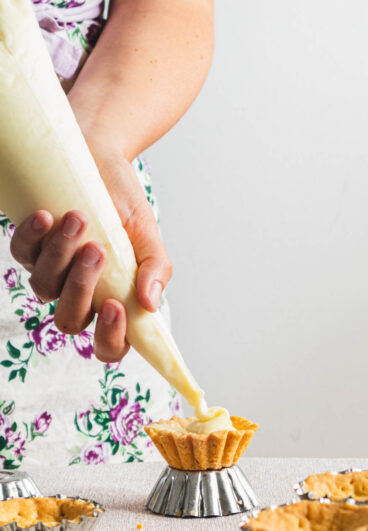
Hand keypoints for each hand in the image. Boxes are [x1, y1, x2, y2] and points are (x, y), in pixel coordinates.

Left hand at [9, 149, 172, 362]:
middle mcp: (80, 294)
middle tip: (98, 251)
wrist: (101, 158)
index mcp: (113, 301)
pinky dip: (33, 236)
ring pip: (44, 287)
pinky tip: (48, 216)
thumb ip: (156, 269)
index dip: (109, 339)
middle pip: (69, 320)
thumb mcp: (148, 234)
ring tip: (79, 219)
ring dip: (61, 256)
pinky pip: (22, 254)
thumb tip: (150, 303)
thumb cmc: (124, 202)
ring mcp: (52, 272)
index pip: (108, 346)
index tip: (116, 306)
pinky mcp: (30, 246)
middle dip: (80, 289)